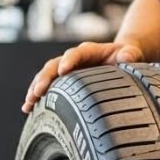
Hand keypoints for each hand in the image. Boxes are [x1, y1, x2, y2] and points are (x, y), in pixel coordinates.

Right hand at [21, 41, 143, 113]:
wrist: (120, 58)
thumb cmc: (126, 56)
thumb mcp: (131, 53)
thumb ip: (130, 54)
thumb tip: (128, 56)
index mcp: (90, 51)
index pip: (76, 53)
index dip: (69, 61)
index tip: (63, 71)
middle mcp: (74, 58)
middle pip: (54, 64)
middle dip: (45, 78)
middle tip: (37, 92)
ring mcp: (66, 69)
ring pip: (46, 76)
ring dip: (35, 89)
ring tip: (28, 104)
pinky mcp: (63, 80)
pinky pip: (47, 86)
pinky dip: (37, 96)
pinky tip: (28, 108)